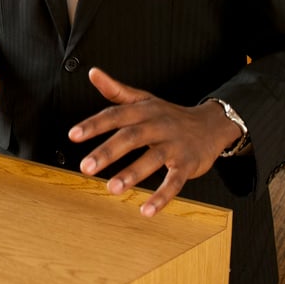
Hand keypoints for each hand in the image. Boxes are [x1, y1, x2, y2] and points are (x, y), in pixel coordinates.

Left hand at [68, 68, 241, 216]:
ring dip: (132, 174)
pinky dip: (162, 197)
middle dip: (107, 152)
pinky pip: (174, 182)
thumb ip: (116, 90)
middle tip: (85, 167)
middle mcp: (158, 125)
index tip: (73, 136)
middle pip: (131, 137)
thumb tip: (93, 72)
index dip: (93, 125)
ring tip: (111, 189)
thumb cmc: (168, 114)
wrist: (211, 125)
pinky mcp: (187, 165)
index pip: (115, 115)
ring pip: (152, 159)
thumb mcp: (143, 99)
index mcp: (143, 110)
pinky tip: (146, 210)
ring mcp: (174, 146)